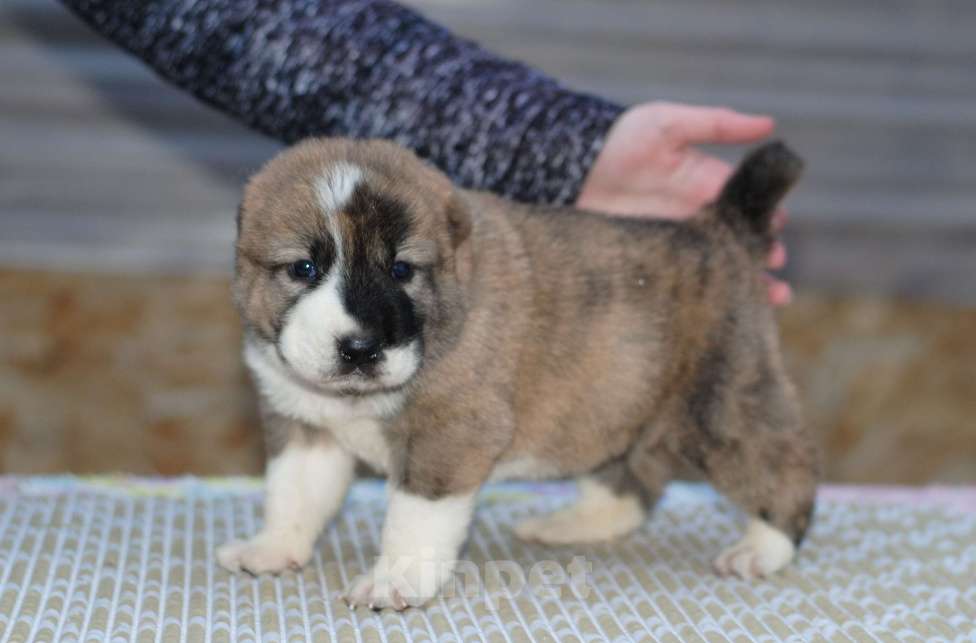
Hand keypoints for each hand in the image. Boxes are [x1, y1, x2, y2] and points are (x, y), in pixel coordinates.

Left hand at [577, 102, 791, 305]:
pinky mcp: (650, 264)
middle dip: (762, 256)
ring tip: (769, 300)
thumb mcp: (668, 124)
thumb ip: (716, 125)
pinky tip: (722, 312)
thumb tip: (770, 124)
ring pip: (718, 270)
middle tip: (775, 266)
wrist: (569, 168)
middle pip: (739, 244)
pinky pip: (683, 286)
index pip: (747, 206)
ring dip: (746, 285)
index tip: (778, 226)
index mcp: (707, 186)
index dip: (767, 216)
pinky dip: (704, 299)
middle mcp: (695, 219)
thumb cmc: (619, 139)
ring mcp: (674, 245)